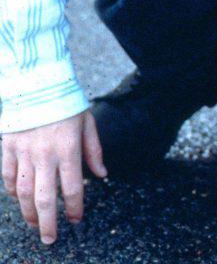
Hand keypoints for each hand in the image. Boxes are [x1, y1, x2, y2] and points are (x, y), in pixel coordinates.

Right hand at [1, 110, 105, 244]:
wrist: (38, 80)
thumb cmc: (66, 101)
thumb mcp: (87, 121)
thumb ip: (94, 150)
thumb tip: (103, 175)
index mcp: (68, 149)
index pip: (73, 188)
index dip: (76, 208)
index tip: (77, 219)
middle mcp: (45, 155)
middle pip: (45, 198)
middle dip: (48, 223)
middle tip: (50, 239)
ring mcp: (24, 152)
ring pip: (23, 193)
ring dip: (28, 212)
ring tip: (35, 223)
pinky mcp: (9, 147)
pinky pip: (7, 176)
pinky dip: (10, 191)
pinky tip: (17, 198)